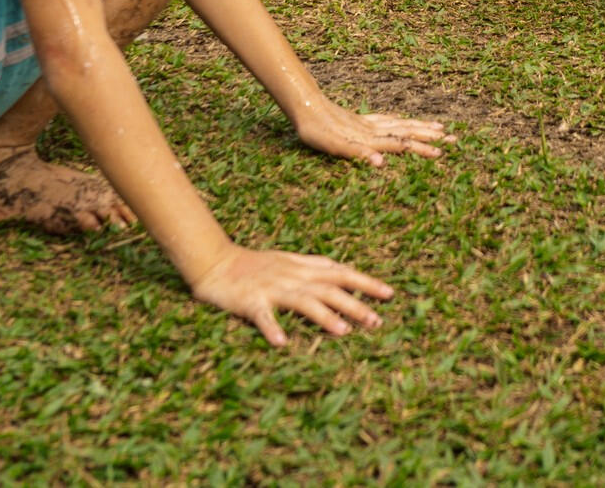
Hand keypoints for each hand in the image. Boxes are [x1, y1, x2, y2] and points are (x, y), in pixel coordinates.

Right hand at [186, 246, 392, 345]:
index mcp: (302, 269)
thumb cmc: (254, 264)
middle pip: (329, 289)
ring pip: (303, 301)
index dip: (366, 282)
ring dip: (323, 316)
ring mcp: (271, 289)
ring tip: (343, 331)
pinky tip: (283, 343)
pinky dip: (272, 328)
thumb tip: (340, 268)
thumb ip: (314, 265)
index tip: (390, 294)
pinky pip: (263, 316)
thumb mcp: (288, 260)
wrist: (215, 262)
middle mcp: (292, 277)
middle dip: (354, 304)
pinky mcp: (250, 302)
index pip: (341, 273)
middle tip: (377, 320)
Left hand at [294, 101, 454, 165]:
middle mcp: (373, 129)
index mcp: (370, 138)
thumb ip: (357, 153)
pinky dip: (402, 121)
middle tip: (454, 139)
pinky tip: (405, 121)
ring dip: (421, 127)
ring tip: (440, 127)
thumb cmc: (315, 131)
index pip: (401, 144)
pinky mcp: (360, 119)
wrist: (304, 106)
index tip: (442, 153)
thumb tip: (381, 163)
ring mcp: (368, 123)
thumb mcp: (332, 146)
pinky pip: (388, 119)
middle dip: (430, 137)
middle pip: (407, 132)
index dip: (421, 149)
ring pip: (401, 124)